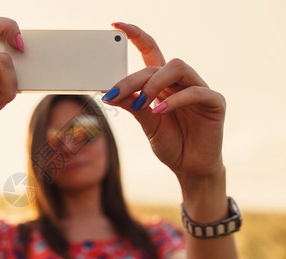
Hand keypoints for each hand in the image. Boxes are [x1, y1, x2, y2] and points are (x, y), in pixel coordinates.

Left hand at [102, 23, 225, 179]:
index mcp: (163, 84)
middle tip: (114, 94)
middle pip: (156, 65)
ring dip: (154, 83)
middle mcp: (181, 82)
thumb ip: (133, 106)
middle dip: (132, 79)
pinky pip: (196, 91)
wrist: (189, 168)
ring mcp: (199, 89)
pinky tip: (159, 111)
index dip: (136, 36)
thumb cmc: (170, 143)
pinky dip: (174, 100)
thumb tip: (111, 91)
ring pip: (177, 67)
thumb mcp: (146, 123)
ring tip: (141, 102)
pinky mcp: (214, 102)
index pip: (150, 51)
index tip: (116, 25)